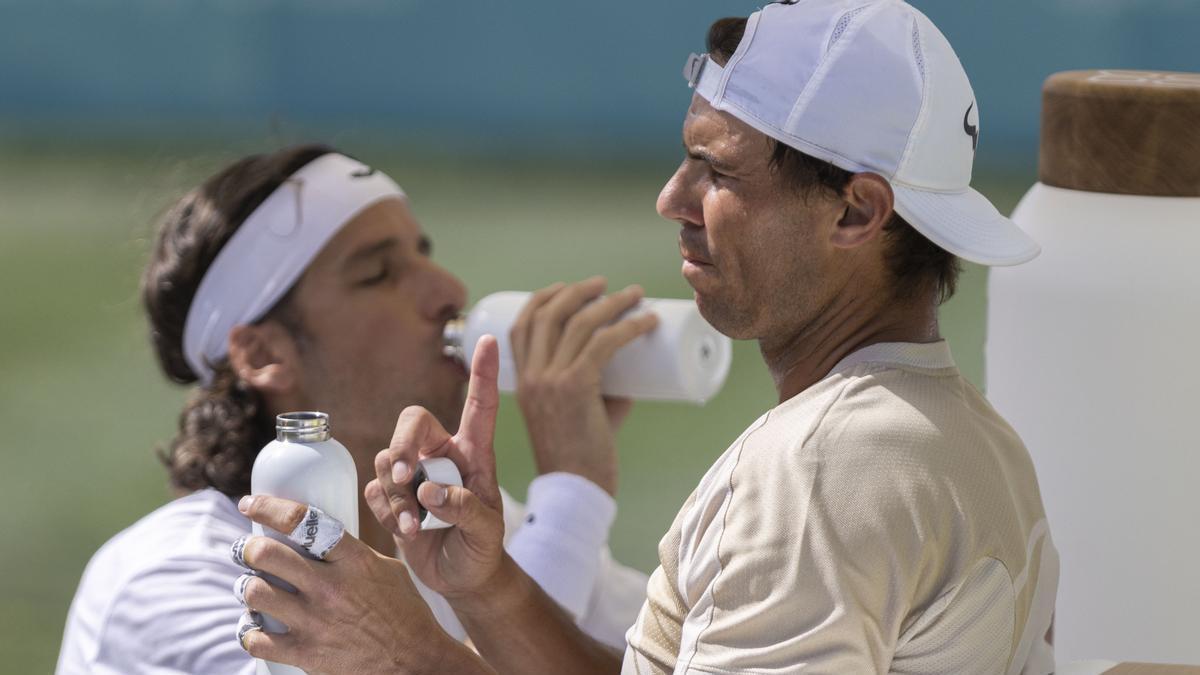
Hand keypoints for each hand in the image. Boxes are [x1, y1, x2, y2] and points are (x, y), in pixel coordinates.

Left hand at [234, 496, 489, 674]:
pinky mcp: (308, 654)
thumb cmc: (405, 613)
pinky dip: (250, 632)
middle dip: (246, 548)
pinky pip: (257, 640)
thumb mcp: (388, 570)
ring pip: (256, 593)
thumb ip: (353, 554)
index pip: (302, 521)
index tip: (250, 504)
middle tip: (246, 550)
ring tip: (253, 588)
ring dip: (247, 588)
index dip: (268, 508)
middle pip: (267, 554)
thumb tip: (320, 543)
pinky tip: (255, 626)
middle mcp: (330, 587)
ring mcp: (316, 622)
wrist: (415, 662)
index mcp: (353, 560)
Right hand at [365, 335, 506, 600]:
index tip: (487, 338)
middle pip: (411, 422)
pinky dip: (387, 510)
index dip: (483, 373)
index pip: (479, 406)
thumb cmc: (482, 548)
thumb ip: (464, 508)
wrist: (463, 579)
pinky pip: (375, 490)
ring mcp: (413, 475)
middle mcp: (440, 456)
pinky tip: (407, 531)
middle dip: (402, 445)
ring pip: (388, 460)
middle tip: (406, 476)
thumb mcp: (486, 531)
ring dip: (396, 493)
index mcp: (473, 453)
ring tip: (416, 525)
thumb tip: (429, 492)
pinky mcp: (392, 498)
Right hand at [511, 277, 658, 494]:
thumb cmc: (582, 454)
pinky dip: (629, 327)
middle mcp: (531, 375)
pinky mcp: (575, 388)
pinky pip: (603, 344)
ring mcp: (550, 380)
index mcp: (521, 379)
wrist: (575, 490)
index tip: (569, 287)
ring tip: (634, 294)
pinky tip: (648, 320)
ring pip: (580, 323)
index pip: (521, 323)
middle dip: (580, 291)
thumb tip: (635, 359)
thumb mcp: (580, 411)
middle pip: (550, 313)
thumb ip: (604, 385)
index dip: (544, 298)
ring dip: (611, 302)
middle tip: (607, 286)